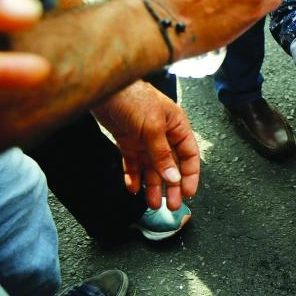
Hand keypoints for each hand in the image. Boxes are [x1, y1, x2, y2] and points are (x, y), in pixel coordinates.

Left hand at [92, 81, 199, 210]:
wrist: (105, 90)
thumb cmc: (135, 98)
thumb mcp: (153, 128)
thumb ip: (163, 155)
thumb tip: (173, 177)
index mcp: (177, 126)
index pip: (189, 155)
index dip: (190, 175)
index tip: (188, 193)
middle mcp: (163, 134)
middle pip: (171, 165)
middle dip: (172, 186)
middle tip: (172, 205)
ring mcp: (145, 139)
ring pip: (152, 168)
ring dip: (153, 185)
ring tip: (152, 203)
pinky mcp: (128, 142)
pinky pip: (133, 164)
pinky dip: (133, 177)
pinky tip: (133, 188)